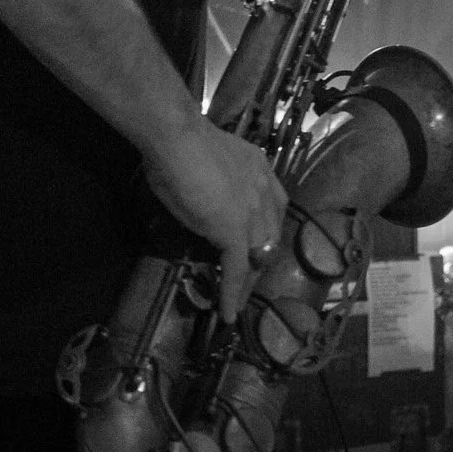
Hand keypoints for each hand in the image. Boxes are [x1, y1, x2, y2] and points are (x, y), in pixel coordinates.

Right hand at [140, 117, 288, 321]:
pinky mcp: (234, 233)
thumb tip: (204, 192)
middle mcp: (264, 190)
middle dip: (261, 258)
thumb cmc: (180, 142)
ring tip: (239, 300)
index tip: (256, 242)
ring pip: (258, 255)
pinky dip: (234, 293)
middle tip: (248, 277)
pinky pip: (237, 270)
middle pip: (271, 234)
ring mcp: (252, 213)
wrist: (177, 138)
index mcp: (260, 169)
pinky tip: (228, 312)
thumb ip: (217, 179)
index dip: (267, 229)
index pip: (275, 207)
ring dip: (249, 280)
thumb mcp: (209, 160)